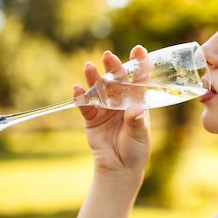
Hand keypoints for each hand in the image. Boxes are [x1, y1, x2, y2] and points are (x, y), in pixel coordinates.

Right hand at [74, 46, 150, 173]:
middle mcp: (120, 101)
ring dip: (94, 78)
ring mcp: (105, 108)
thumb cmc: (136, 149)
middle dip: (113, 67)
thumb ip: (136, 122)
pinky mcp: (91, 118)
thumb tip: (135, 110)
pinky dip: (80, 98)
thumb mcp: (140, 135)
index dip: (139, 64)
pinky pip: (85, 105)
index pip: (139, 79)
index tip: (138, 49)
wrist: (120, 168)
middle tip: (109, 55)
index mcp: (137, 102)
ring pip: (99, 89)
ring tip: (89, 67)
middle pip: (117, 80)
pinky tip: (77, 89)